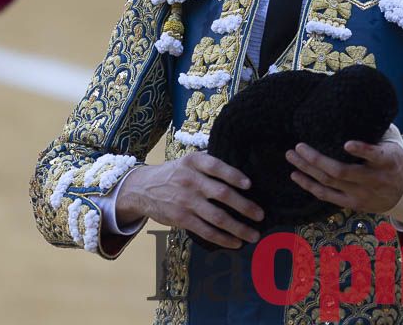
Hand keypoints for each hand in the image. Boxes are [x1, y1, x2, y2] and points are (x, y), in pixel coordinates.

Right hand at [115, 153, 263, 248]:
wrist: (142, 189)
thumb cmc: (174, 173)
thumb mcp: (188, 160)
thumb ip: (209, 162)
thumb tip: (241, 163)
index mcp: (193, 162)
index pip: (216, 166)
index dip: (233, 175)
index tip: (249, 184)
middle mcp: (190, 180)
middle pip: (221, 194)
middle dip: (244, 206)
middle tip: (260, 215)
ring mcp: (185, 201)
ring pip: (216, 217)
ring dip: (238, 228)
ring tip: (253, 235)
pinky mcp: (181, 219)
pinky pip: (205, 231)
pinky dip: (222, 238)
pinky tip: (235, 243)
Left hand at [286, 138, 402, 213]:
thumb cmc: (394, 161)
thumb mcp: (394, 144)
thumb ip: (379, 130)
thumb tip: (357, 106)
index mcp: (387, 161)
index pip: (375, 156)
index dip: (362, 150)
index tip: (347, 143)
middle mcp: (373, 179)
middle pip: (341, 172)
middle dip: (316, 159)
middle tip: (298, 146)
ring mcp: (361, 194)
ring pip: (329, 183)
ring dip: (307, 170)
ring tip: (291, 156)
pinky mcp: (352, 204)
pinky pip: (326, 196)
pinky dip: (309, 185)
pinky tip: (296, 175)